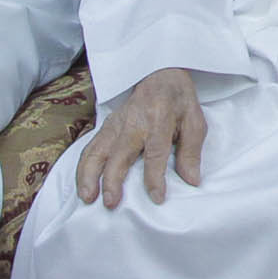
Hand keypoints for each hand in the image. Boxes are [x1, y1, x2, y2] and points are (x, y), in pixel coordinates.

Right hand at [79, 68, 206, 208]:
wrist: (160, 75)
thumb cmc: (179, 102)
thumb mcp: (195, 121)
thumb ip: (191, 151)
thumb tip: (192, 180)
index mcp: (159, 119)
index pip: (155, 152)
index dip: (155, 177)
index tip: (157, 198)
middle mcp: (133, 122)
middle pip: (119, 153)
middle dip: (112, 180)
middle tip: (111, 203)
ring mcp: (116, 124)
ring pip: (97, 150)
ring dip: (90, 175)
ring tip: (88, 198)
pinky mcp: (106, 127)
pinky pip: (90, 148)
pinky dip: (83, 168)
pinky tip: (82, 185)